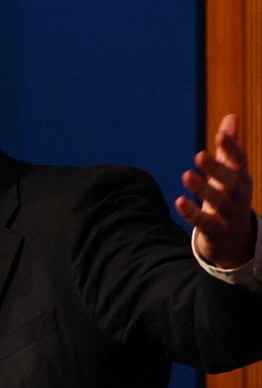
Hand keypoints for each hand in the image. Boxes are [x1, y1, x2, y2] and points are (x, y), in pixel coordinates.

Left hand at [175, 113, 255, 268]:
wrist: (235, 237)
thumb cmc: (230, 196)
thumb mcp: (231, 172)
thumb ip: (228, 147)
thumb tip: (231, 117)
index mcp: (242, 179)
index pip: (240, 162)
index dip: (232, 149)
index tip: (221, 135)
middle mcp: (239, 196)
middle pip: (231, 182)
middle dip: (217, 168)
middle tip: (199, 155)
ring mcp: (229, 215)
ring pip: (219, 202)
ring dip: (203, 189)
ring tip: (186, 175)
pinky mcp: (216, 230)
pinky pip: (205, 222)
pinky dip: (192, 213)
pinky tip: (180, 201)